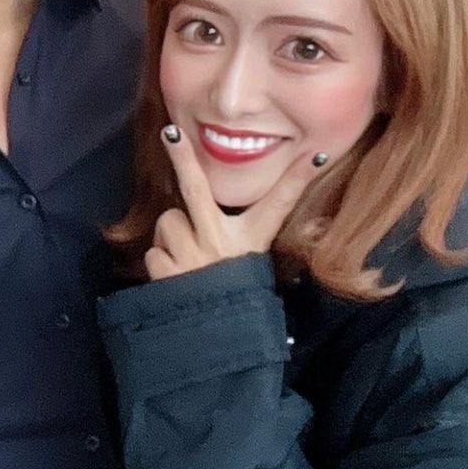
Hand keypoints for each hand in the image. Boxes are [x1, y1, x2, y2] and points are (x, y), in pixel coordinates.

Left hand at [143, 124, 325, 280]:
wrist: (218, 335)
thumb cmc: (234, 290)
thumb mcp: (250, 259)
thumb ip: (239, 230)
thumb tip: (261, 214)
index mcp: (250, 240)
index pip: (279, 203)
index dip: (297, 178)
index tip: (313, 156)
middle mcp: (222, 244)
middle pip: (197, 189)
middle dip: (183, 157)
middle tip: (170, 133)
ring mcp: (194, 258)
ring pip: (167, 222)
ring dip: (171, 236)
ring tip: (189, 259)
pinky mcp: (170, 274)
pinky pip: (154, 252)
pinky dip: (161, 261)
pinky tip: (177, 278)